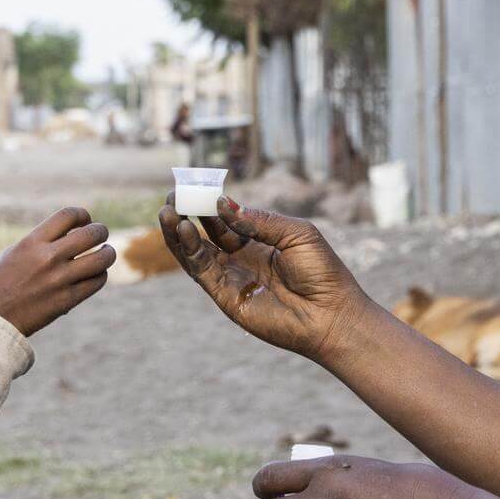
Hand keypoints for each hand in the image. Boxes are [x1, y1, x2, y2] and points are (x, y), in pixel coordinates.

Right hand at [0, 206, 114, 335]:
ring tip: (105, 253)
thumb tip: (71, 231)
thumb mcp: (16, 252)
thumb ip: (42, 240)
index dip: (83, 214)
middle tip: (100, 235)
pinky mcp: (67, 300)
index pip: (68, 215)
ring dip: (108, 253)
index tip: (84, 221)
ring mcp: (59, 280)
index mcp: (32, 242)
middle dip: (101, 231)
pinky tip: (96, 273)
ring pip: (102, 258)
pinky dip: (101, 274)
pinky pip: (97, 281)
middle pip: (91, 234)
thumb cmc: (2, 282)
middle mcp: (48, 258)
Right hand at [159, 197, 371, 362]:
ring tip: (168, 210)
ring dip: (179, 231)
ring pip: (196, 251)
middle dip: (188, 213)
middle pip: (205, 232)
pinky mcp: (225, 296)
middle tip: (173, 195)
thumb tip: (222, 203)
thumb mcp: (296, 234)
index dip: (209, 202)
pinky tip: (183, 229)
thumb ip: (259, 220)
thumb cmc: (322, 273)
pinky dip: (189, 250)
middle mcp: (241, 258)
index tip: (193, 184)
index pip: (225, 218)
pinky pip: (201, 270)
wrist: (331, 314)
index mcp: (259, 241)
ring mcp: (232, 277)